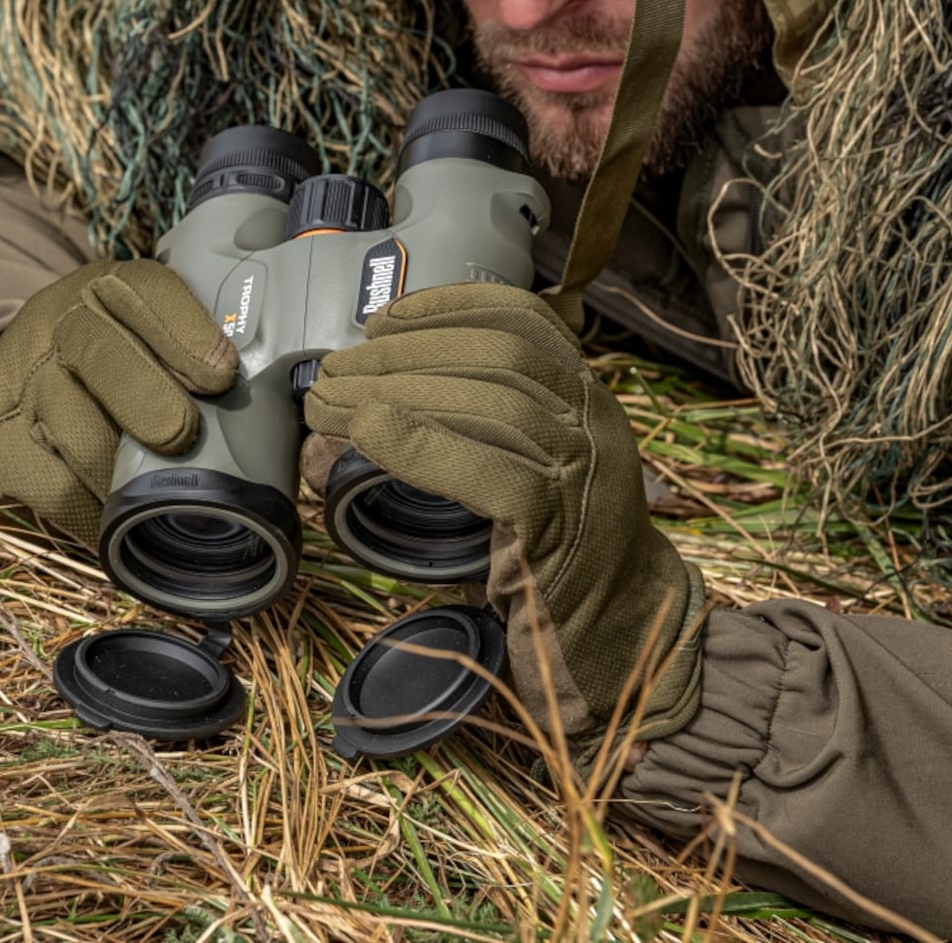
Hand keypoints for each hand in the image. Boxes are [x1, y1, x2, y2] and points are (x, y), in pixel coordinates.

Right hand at [0, 259, 237, 541]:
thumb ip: (226, 341)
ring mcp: (27, 380)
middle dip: (147, 399)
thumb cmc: (134, 351)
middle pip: (102, 353)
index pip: (151, 292)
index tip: (220, 375)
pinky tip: (116, 520)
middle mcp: (66, 324)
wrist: (37, 359)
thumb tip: (290, 384)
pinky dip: (85, 509)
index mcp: (120, 286)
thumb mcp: (172, 326)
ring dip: (118, 467)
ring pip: (71, 425)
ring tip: (156, 494)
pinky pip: (43, 482)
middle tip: (181, 434)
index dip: (185, 333)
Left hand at [305, 283, 704, 758]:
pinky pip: (490, 472)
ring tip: (328, 407)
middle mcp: (593, 425)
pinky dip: (422, 445)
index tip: (381, 322)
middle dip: (402, 354)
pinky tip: (369, 435)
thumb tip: (349, 423)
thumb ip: (461, 441)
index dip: (447, 308)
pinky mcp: (563, 530)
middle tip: (332, 373)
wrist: (623, 642)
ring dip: (394, 394)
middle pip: (496, 357)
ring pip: (491, 405)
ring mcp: (585, 475)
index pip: (524, 321)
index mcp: (586, 401)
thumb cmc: (553, 560)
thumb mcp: (521, 479)